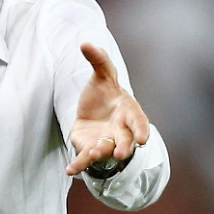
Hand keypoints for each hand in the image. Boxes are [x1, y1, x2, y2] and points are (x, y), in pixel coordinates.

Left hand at [66, 42, 149, 175]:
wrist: (93, 112)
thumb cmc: (104, 94)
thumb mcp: (102, 75)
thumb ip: (98, 61)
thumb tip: (85, 43)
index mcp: (128, 112)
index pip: (138, 121)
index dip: (141, 129)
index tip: (144, 138)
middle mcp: (120, 131)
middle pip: (125, 141)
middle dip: (125, 147)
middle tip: (123, 152)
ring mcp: (105, 141)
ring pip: (105, 151)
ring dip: (101, 153)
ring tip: (95, 153)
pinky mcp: (88, 148)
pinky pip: (85, 159)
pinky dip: (79, 165)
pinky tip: (70, 170)